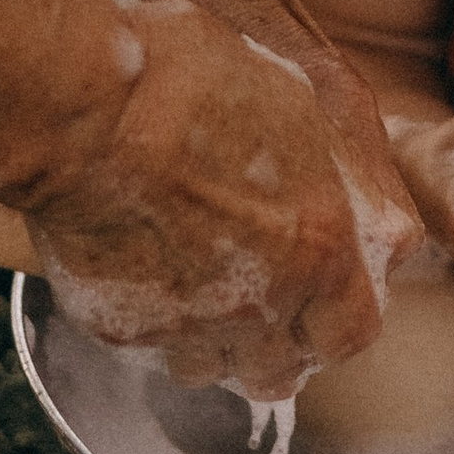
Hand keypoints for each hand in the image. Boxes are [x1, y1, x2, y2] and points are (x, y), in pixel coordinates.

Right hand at [17, 0, 407, 397]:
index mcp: (320, 246)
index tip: (323, 306)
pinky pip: (145, 346)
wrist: (89, 107)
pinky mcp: (121, 327)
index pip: (352, 328)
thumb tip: (364, 210)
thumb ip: (337, 176)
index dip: (336, 320)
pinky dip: (148, 322)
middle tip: (257, 309)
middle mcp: (262, 301)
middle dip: (275, 350)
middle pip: (280, 370)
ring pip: (209, 371)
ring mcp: (188, 323)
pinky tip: (136, 273)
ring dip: (211, 344)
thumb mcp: (299, 105)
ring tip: (192, 291)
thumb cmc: (190, 82)